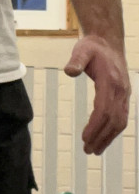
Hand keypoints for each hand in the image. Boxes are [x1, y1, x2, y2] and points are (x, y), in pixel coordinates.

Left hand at [64, 35, 130, 155]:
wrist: (108, 42)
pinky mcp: (124, 96)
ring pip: (120, 121)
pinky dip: (113, 131)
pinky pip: (122, 117)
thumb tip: (69, 71)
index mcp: (110, 81)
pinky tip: (103, 139)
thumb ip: (76, 60)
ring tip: (94, 150)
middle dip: (101, 137)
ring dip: (108, 138)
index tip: (84, 138)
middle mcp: (120, 90)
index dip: (95, 125)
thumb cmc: (92, 47)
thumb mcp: (82, 50)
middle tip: (87, 151)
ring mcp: (124, 94)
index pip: (104, 109)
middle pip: (113, 119)